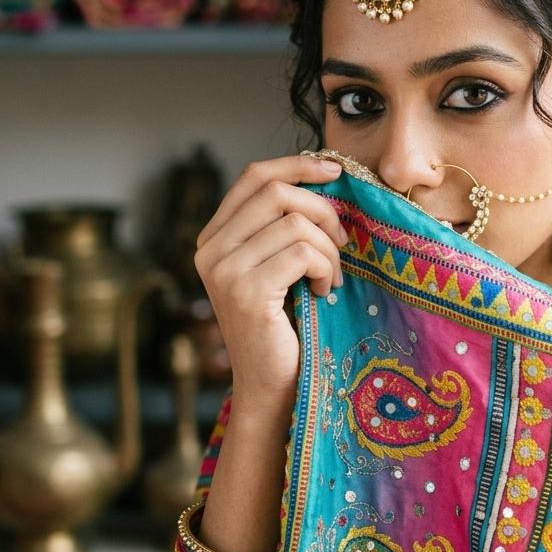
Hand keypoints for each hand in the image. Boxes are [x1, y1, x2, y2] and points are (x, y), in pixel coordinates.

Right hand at [194, 155, 345, 409]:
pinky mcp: (246, 292)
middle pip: (276, 192)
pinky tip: (323, 293)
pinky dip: (325, 269)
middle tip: (342, 242)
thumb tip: (326, 177)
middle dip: (322, 210)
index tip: (334, 170)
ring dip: (328, 249)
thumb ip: (283, 225)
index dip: (296, 164)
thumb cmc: (284, 325)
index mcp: (213, 237)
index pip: (253, 176)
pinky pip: (302, 253)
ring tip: (330, 278)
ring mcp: (224, 271)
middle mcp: (209, 250)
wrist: (272, 387)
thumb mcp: (278, 265)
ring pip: (295, 223)